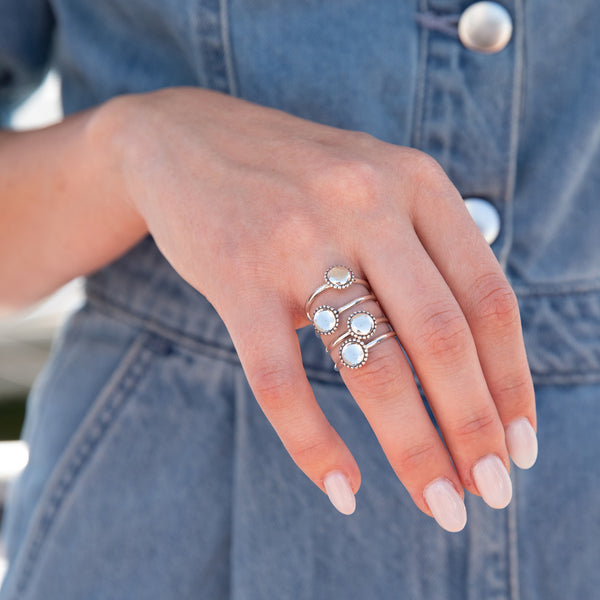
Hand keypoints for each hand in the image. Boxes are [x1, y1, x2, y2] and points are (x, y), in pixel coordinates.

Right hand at [96, 87, 536, 531]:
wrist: (186, 140)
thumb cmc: (294, 179)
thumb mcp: (374, 186)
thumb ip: (424, 253)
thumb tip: (469, 367)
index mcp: (414, 182)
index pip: (487, 298)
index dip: (512, 381)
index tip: (519, 444)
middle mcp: (365, 202)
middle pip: (441, 338)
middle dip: (474, 428)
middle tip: (488, 493)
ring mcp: (298, 238)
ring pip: (370, 365)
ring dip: (413, 449)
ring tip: (437, 505)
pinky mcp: (237, 276)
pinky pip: (281, 380)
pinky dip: (314, 444)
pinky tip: (342, 487)